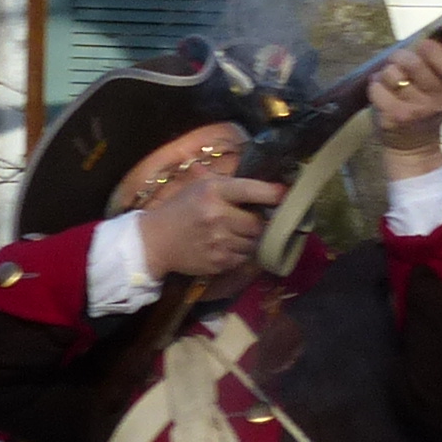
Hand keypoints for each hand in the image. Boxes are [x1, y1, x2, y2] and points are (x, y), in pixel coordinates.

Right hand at [139, 170, 280, 282]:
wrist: (156, 241)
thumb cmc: (181, 208)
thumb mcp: (199, 186)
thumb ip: (229, 181)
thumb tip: (264, 180)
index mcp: (214, 191)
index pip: (252, 190)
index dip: (273, 193)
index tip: (285, 194)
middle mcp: (218, 216)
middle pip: (259, 223)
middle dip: (262, 222)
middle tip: (258, 219)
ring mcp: (218, 241)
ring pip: (255, 242)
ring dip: (253, 239)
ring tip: (241, 232)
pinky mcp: (219, 262)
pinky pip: (244, 258)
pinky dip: (243, 252)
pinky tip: (231, 245)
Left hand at [369, 36, 441, 172]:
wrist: (416, 148)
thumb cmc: (428, 108)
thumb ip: (441, 63)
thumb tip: (430, 32)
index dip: (432, 50)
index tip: (423, 47)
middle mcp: (438, 100)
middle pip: (413, 62)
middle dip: (401, 57)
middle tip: (399, 61)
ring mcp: (415, 110)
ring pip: (392, 73)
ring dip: (386, 73)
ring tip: (391, 82)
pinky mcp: (393, 117)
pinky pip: (376, 87)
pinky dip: (374, 86)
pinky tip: (381, 92)